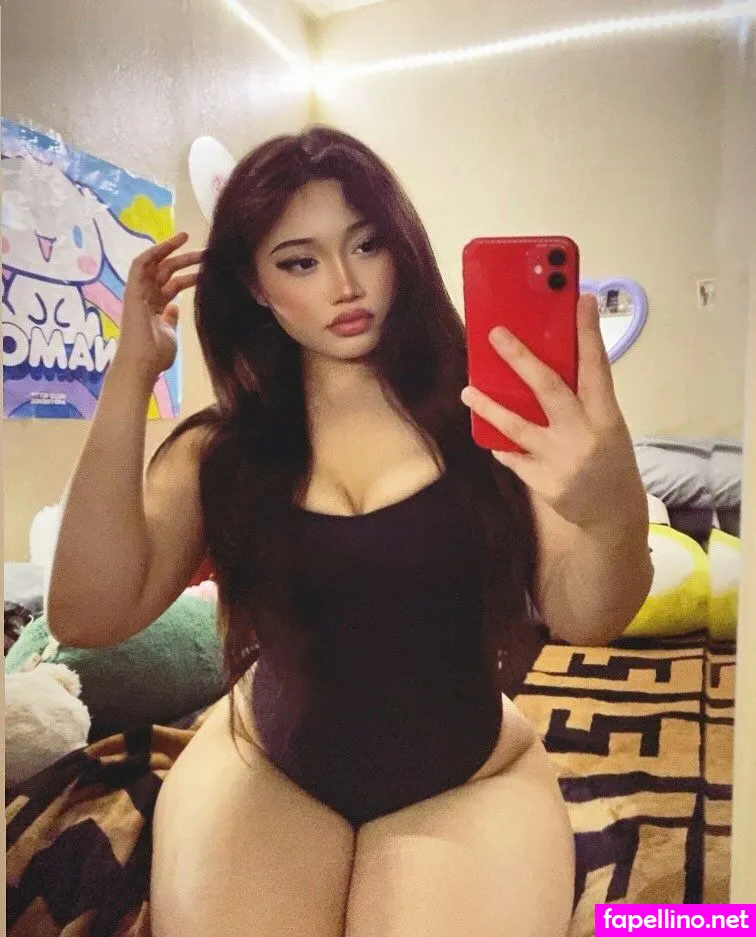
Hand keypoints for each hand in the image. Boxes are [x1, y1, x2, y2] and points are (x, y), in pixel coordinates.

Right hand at [115, 231, 202, 381]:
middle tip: (206, 252)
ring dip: (171, 250)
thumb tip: (174, 308)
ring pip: (155, 265)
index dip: (189, 275)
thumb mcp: (169, 334)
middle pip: (166, 272)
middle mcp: (145, 298)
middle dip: (185, 260)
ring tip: (187, 238)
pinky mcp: (132, 291)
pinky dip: (153, 252)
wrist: (142, 365)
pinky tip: (169, 243)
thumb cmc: (156, 357)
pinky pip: (140, 265)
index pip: (172, 285)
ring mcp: (138, 294)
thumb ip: (170, 320)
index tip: (206, 268)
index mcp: (155, 308)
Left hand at [460, 294, 643, 529]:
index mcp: (606, 416)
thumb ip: (584, 400)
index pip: (597, 367)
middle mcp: (583, 434)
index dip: (588, 333)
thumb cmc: (609, 460)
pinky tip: (491, 438)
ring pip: (517, 426)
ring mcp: (561, 459)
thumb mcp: (608, 426)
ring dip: (489, 406)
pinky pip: (513, 457)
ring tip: (468, 391)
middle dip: (521, 359)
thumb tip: (550, 363)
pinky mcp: (543, 482)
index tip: (581, 300)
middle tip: (496, 335)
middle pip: (549, 389)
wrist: (612, 514)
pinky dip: (502, 446)